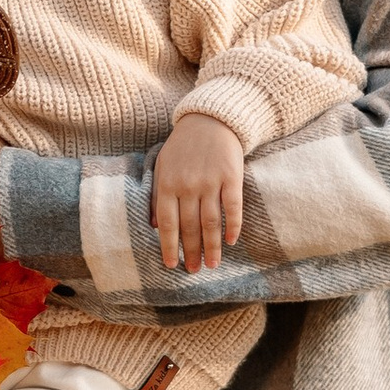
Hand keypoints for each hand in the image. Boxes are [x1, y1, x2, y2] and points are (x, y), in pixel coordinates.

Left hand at [151, 113, 244, 272]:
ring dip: (212, 245)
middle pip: (190, 226)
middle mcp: (188, 185)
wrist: (210, 119)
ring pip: (211, 221)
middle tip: (195, 270)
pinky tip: (231, 241)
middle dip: (192, 251)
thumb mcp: (163, 167)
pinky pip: (233, 206)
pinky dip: (233, 225)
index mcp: (168, 184)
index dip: (169, 246)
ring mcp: (211, 181)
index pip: (168, 223)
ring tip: (213, 264)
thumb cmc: (183, 146)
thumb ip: (158, 195)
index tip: (172, 265)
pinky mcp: (231, 176)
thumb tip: (156, 226)